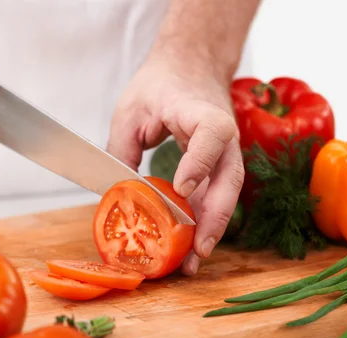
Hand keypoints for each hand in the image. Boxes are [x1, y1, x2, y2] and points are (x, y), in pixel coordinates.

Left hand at [107, 55, 243, 274]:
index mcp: (202, 111)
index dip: (199, 162)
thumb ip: (123, 151)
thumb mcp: (129, 111)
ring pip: (226, 194)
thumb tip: (117, 196)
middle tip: (198, 251)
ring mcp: (225, 152)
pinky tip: (191, 245)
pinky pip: (215, 196)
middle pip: (229, 178)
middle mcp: (223, 135)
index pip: (211, 134)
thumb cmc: (160, 85)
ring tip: (193, 262)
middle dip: (215, 218)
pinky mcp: (218, 165)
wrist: (190, 67)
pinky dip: (204, 221)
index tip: (182, 187)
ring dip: (212, 229)